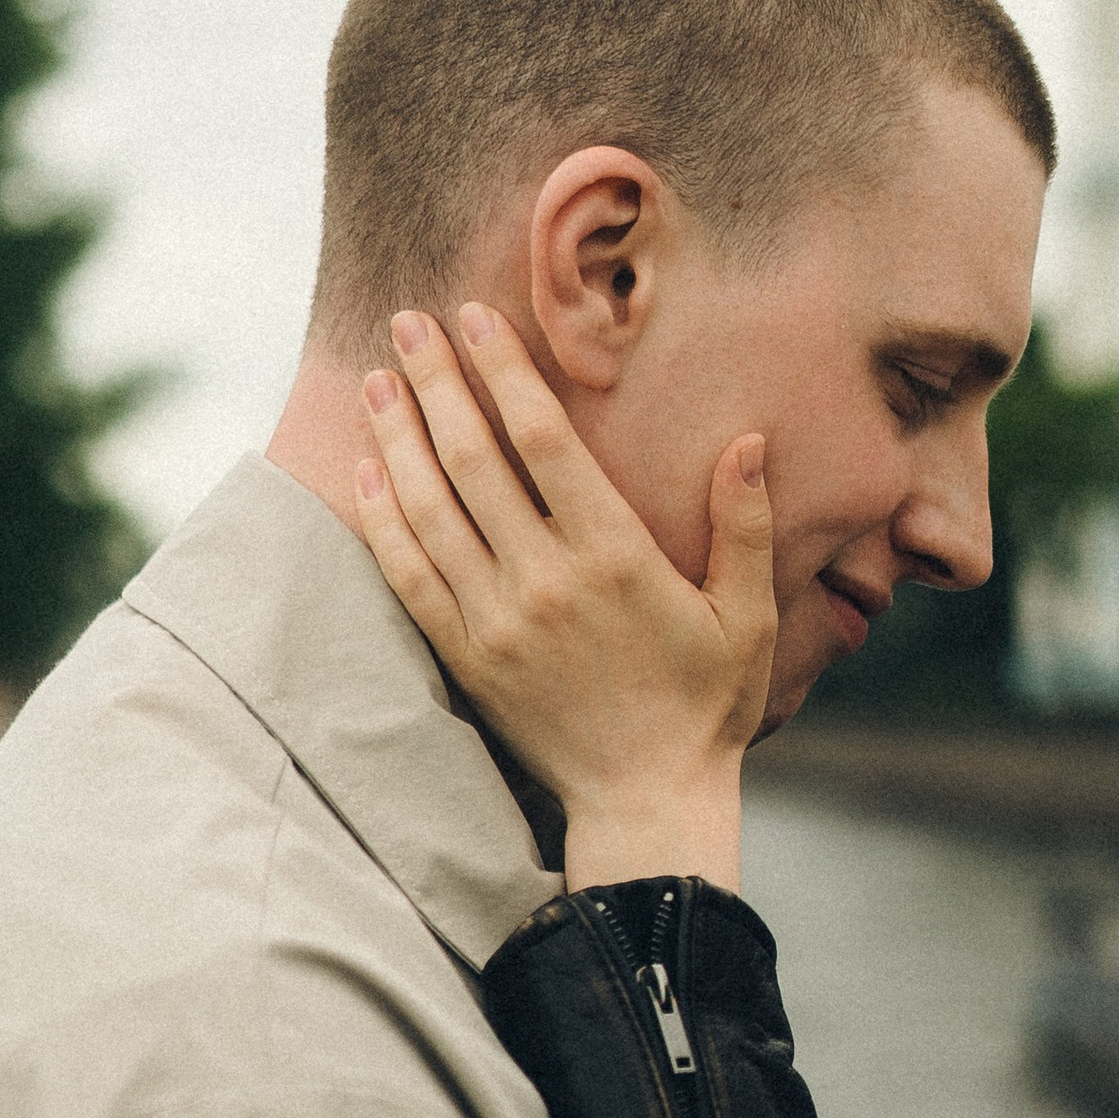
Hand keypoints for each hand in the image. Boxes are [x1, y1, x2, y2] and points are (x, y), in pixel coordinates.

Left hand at [353, 305, 775, 891]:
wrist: (646, 801)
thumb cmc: (706, 705)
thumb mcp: (747, 616)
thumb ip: (744, 526)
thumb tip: (750, 441)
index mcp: (615, 558)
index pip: (541, 441)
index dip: (503, 372)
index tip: (475, 316)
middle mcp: (545, 582)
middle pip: (471, 460)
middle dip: (435, 382)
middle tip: (406, 324)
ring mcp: (496, 622)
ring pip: (428, 510)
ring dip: (397, 437)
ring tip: (376, 380)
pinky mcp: (467, 658)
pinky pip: (409, 576)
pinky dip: (383, 520)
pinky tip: (369, 472)